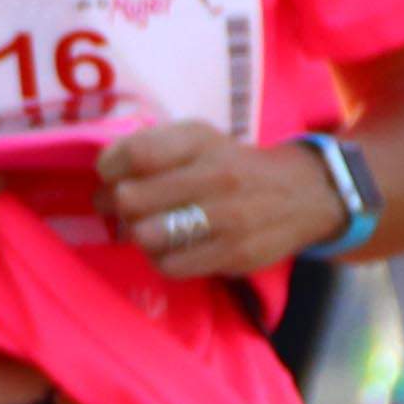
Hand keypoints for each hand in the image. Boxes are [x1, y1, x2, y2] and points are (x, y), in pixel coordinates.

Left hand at [96, 122, 344, 279]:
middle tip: (128, 206)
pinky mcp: (235, 253)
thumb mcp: (195, 139)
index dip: (109, 168)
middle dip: (119, 205)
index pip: (135, 154)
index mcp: (200, 140)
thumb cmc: (230, 164)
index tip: (113, 174)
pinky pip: (169, 264)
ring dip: (139, 234)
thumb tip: (99, 180)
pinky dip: (160, 258)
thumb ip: (147, 148)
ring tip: (150, 226)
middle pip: (131, 199)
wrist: (304, 193)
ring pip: (146, 235)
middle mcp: (217, 175)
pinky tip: (171, 247)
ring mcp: (229, 216)